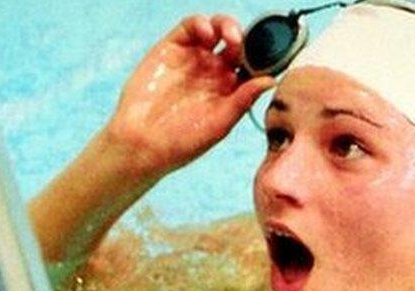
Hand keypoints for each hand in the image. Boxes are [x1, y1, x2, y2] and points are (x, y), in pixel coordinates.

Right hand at [106, 14, 275, 176]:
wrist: (142, 144)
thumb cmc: (180, 143)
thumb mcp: (218, 125)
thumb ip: (243, 100)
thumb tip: (271, 80)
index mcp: (230, 90)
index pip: (254, 65)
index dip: (264, 57)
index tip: (272, 56)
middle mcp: (213, 71)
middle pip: (238, 44)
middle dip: (248, 39)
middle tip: (247, 47)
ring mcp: (193, 58)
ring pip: (217, 30)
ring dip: (228, 26)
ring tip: (230, 37)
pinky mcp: (171, 49)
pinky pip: (190, 27)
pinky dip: (201, 24)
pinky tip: (207, 34)